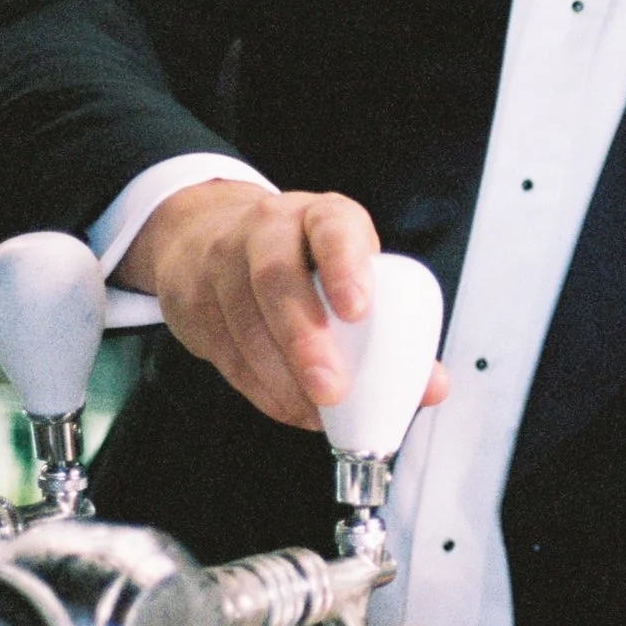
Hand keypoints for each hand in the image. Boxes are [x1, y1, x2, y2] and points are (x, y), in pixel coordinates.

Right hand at [116, 180, 450, 429]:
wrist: (208, 236)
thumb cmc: (302, 261)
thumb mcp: (350, 271)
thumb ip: (394, 327)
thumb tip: (433, 387)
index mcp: (321, 216)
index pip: (332, 228)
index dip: (344, 266)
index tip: (358, 310)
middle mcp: (268, 229)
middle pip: (277, 278)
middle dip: (305, 339)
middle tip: (332, 387)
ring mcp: (221, 261)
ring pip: (244, 319)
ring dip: (281, 375)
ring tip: (313, 409)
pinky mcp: (192, 300)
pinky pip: (223, 350)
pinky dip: (258, 387)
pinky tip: (286, 406)